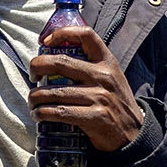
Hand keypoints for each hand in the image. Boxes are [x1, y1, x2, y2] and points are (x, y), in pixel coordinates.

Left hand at [28, 25, 143, 151]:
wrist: (134, 133)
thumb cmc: (115, 103)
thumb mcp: (111, 77)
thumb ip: (90, 67)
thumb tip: (55, 59)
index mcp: (107, 62)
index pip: (86, 35)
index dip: (62, 33)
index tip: (46, 42)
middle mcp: (103, 76)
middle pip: (61, 62)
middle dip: (37, 66)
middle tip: (32, 75)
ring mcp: (100, 97)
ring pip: (56, 91)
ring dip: (36, 97)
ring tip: (32, 102)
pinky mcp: (96, 117)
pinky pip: (61, 112)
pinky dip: (44, 113)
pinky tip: (39, 115)